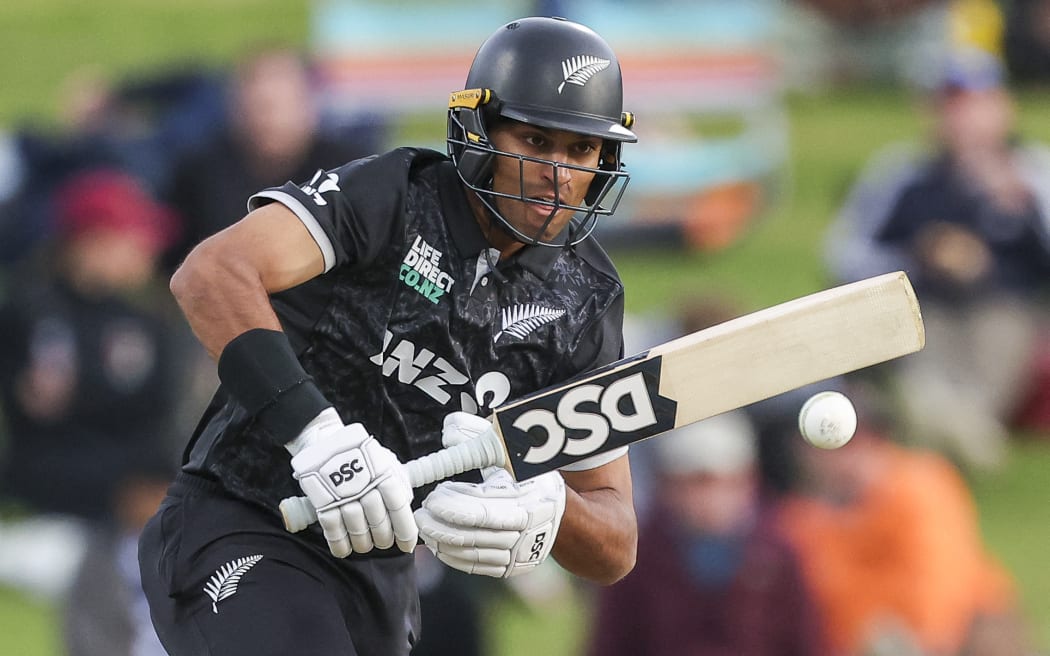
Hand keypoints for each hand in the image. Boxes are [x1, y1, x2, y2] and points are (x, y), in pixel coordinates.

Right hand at [288, 409, 416, 556]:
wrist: (325, 442)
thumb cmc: (362, 455)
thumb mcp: (386, 461)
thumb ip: (399, 483)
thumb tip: (406, 507)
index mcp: (384, 474)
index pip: (399, 509)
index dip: (405, 532)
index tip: (407, 546)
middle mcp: (365, 486)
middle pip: (379, 524)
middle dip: (383, 539)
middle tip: (383, 541)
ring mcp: (343, 494)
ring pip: (358, 530)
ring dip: (363, 543)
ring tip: (364, 544)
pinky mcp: (322, 501)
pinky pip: (333, 529)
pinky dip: (339, 543)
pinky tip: (345, 549)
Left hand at [415, 415, 565, 577]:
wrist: (560, 514)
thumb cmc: (530, 477)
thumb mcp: (512, 453)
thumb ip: (480, 438)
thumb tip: (450, 429)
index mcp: (528, 501)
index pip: (483, 509)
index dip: (454, 506)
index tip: (434, 497)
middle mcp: (525, 532)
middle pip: (474, 535)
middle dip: (441, 526)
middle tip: (420, 514)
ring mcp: (517, 553)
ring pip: (472, 553)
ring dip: (442, 542)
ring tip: (424, 526)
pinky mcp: (509, 567)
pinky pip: (475, 566)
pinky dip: (452, 556)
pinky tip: (438, 543)